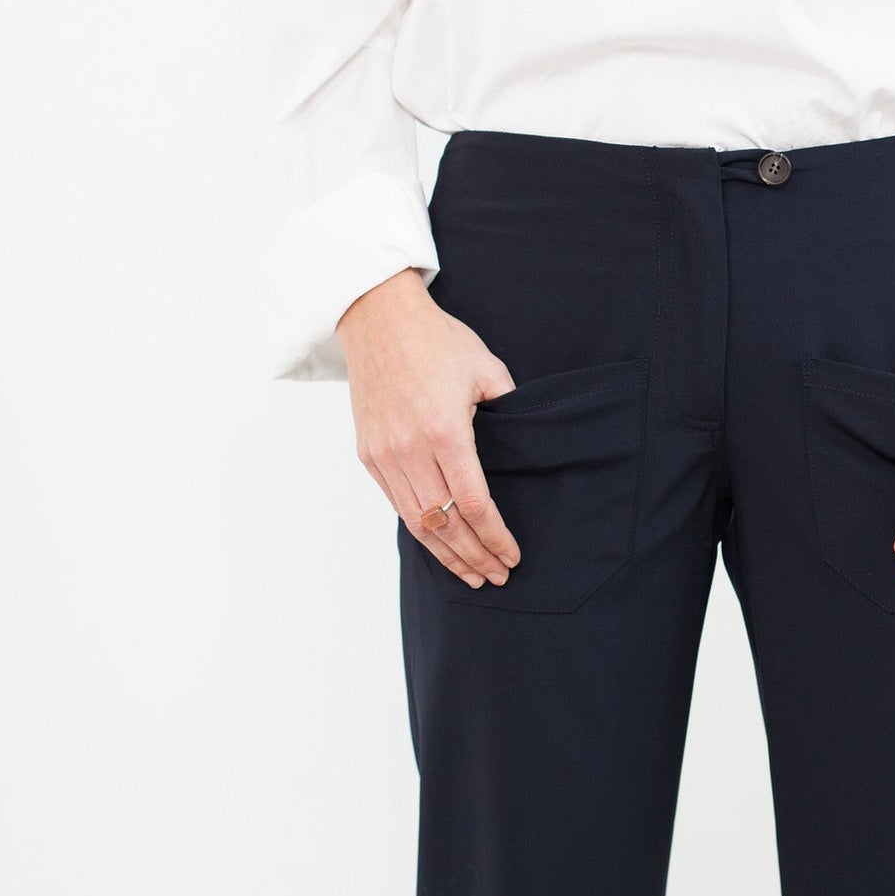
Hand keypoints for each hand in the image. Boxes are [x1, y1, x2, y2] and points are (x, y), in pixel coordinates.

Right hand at [337, 269, 520, 587]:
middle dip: (474, 556)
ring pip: (416, 523)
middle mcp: (410, 449)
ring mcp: (384, 454)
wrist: (377, 319)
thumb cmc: (436, 340)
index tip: (512, 555)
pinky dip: (420, 531)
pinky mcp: (368, 454)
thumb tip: (526, 445)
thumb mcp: (486, 368)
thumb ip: (509, 410)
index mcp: (444, 429)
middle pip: (444, 524)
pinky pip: (396, 504)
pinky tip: (441, 544)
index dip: (495, 536)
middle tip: (497, 576)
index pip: (473, 503)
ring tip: (471, 574)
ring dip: (446, 555)